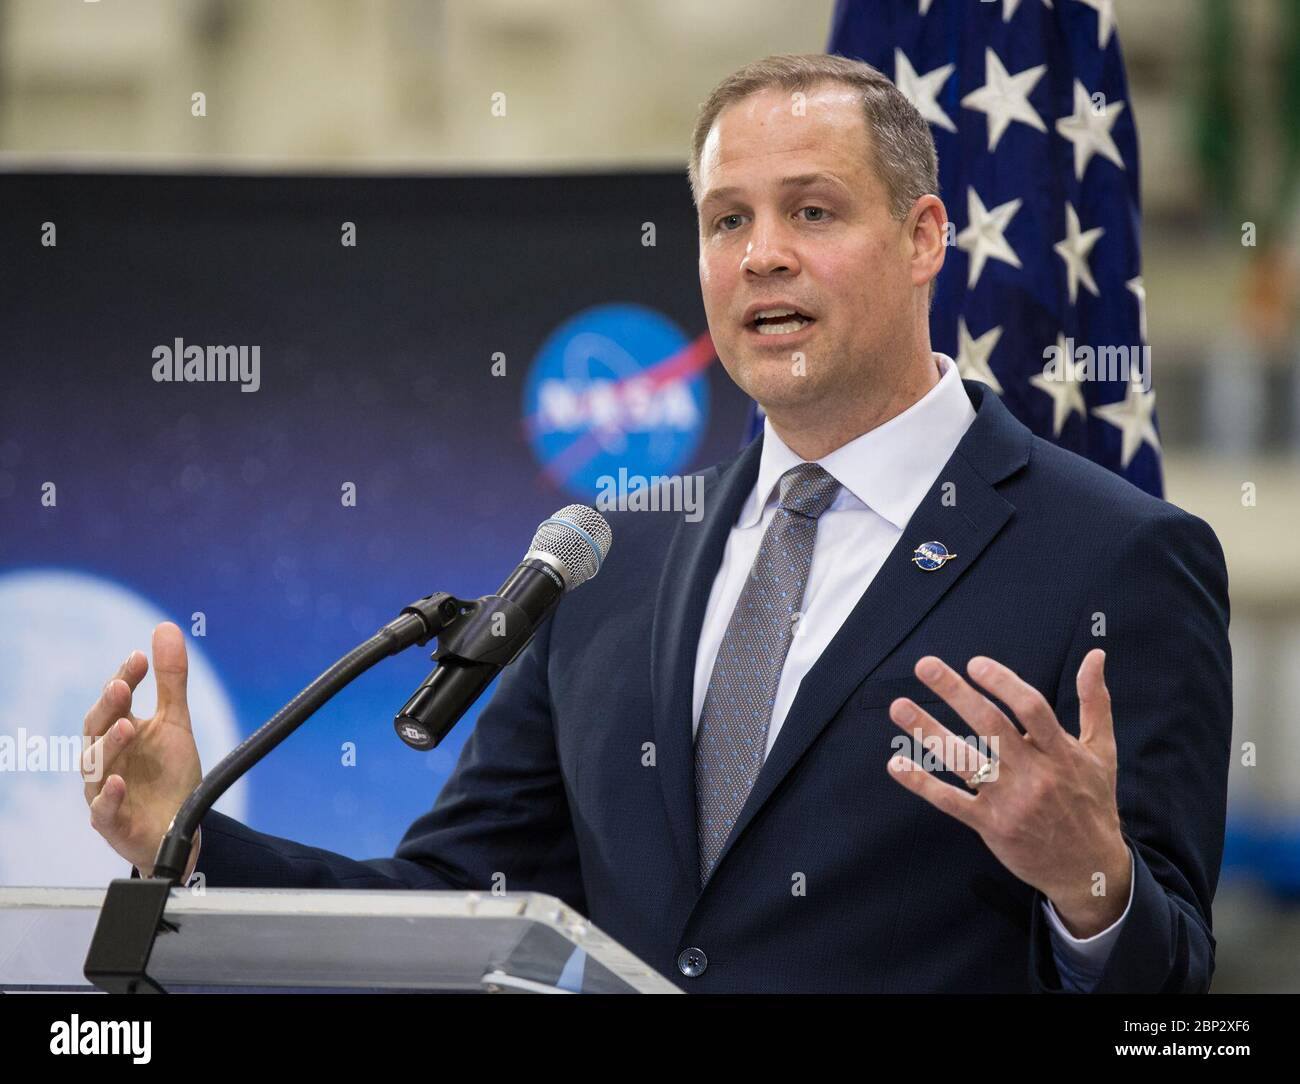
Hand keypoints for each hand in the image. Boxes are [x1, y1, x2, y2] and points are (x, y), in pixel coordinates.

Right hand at [82, 622, 202, 877]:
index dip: (125, 677)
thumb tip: (165, 627)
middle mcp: (105, 758)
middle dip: (108, 707)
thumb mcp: (175, 722)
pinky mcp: (111, 821)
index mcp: (118, 730)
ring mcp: (104, 789)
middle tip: (122, 686)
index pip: (115, 699)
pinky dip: (110, 795)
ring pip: (96, 766)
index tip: (141, 658)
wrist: (180, 825)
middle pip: (96, 728)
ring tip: (128, 726)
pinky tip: (120, 782)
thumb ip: (171, 681)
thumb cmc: (170, 773)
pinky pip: (103, 809)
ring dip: (110, 745)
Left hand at [885, 648, 1131, 936]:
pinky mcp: (990, 826)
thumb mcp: (1102, 752)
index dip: (1003, 683)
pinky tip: (896, 764)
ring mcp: (1010, 801)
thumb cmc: (1092, 802)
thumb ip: (1095, 702)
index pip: (1031, 709)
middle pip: (991, 727)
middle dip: (955, 693)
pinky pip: (951, 802)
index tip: (975, 663)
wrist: (1090, 870)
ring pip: (964, 761)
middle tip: (924, 665)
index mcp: (1061, 752)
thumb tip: (1095, 654)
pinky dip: (922, 783)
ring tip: (899, 707)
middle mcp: (1034, 774)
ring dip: (929, 732)